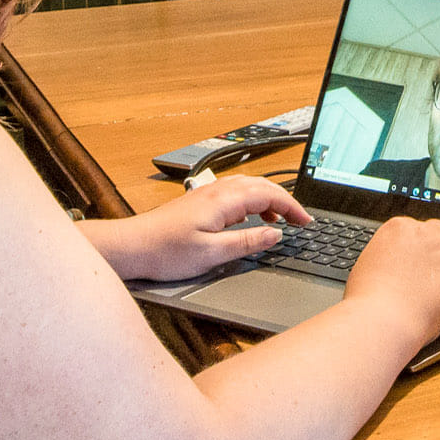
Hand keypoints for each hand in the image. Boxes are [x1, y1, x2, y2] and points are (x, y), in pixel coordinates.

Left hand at [91, 175, 309, 282]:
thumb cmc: (166, 251)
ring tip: (280, 220)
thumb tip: (275, 234)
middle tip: (300, 220)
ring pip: (248, 186)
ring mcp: (207, 194)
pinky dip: (252, 201)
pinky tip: (250, 217)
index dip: (293, 207)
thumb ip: (247, 242)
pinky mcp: (199, 201)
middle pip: (261, 185)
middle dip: (285, 201)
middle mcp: (216, 191)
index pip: (269, 194)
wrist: (133, 246)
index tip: (306, 221)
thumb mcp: (212, 254)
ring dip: (269, 199)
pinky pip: (235, 192)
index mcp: (223, 201)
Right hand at [345, 214, 439, 346]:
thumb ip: (386, 256)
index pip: (419, 227)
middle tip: (439, 265)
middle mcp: (424, 235)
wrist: (380, 320)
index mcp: (399, 228)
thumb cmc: (367, 300)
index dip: (422, 243)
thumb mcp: (368, 265)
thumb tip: (393, 263)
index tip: (422, 256)